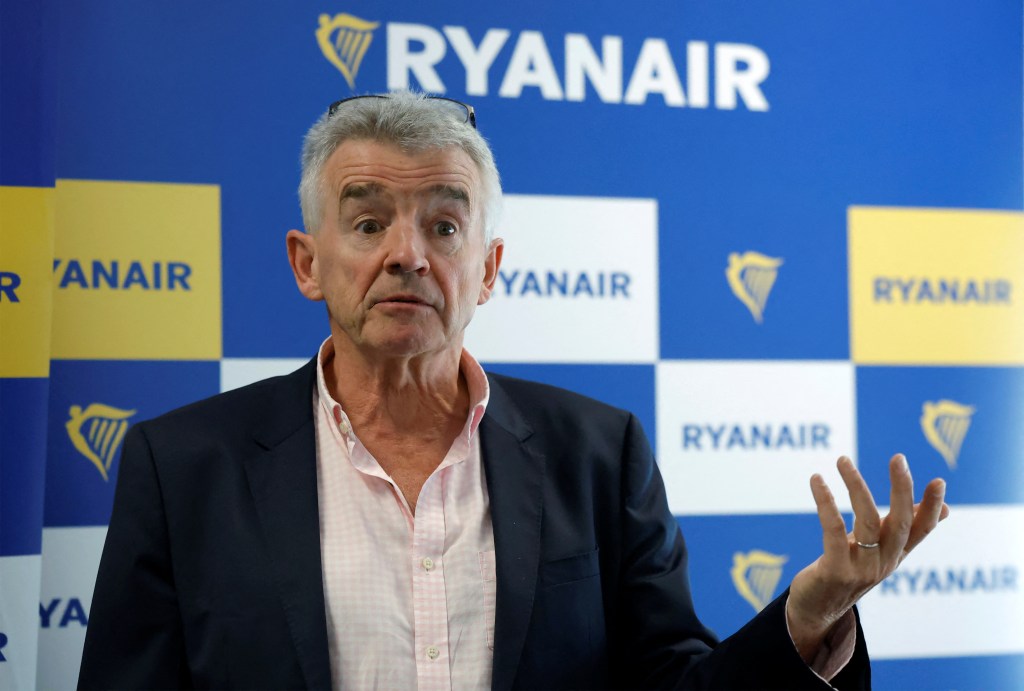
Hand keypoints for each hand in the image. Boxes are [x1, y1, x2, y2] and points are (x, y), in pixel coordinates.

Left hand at [786, 454, 948, 661]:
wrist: (817, 611)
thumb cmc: (848, 571)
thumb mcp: (880, 550)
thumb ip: (905, 528)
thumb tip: (947, 508)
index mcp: (896, 554)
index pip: (922, 530)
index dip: (931, 507)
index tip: (939, 481)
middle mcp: (884, 562)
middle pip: (901, 523)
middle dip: (902, 489)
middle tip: (898, 459)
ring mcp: (861, 569)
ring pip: (867, 521)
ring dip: (856, 486)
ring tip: (842, 460)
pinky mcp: (835, 571)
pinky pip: (833, 530)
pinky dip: (826, 502)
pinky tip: (817, 480)